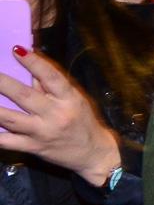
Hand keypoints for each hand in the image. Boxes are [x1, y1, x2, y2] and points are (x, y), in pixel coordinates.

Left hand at [0, 47, 121, 183]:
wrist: (93, 154)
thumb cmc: (84, 122)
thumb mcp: (75, 100)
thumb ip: (51, 86)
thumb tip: (29, 65)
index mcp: (69, 99)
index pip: (51, 77)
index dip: (34, 63)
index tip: (16, 49)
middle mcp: (55, 115)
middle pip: (25, 97)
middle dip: (3, 83)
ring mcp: (42, 133)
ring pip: (10, 119)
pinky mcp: (33, 148)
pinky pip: (7, 142)